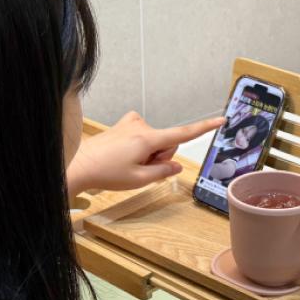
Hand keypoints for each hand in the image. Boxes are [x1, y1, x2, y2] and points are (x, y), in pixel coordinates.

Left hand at [68, 111, 222, 195]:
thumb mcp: (139, 180)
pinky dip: (137, 147)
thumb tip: (177, 165)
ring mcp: (131, 123)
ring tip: (126, 164)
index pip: (183, 133)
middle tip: (139, 170)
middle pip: (166, 143)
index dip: (204, 127)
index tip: (221, 120)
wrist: (78, 164)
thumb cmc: (105, 173)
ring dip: (146, 154)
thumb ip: (163, 171)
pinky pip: (142, 136)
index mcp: (148, 138)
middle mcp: (141, 125)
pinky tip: (122, 155)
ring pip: (153, 141)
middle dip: (159, 157)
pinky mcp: (124, 124)